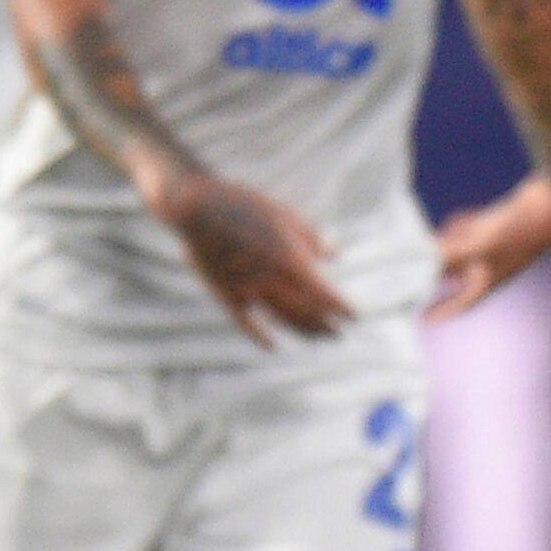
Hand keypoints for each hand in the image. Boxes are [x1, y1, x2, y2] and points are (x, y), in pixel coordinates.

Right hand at [157, 172, 352, 343]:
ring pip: (281, 319)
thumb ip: (310, 238)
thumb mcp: (283, 214)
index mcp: (288, 257)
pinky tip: (271, 346)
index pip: (322, 293)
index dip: (340, 308)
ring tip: (319, 338)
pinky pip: (245, 323)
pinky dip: (259, 336)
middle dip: (325, 325)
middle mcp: (270, 278)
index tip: (354, 316)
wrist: (196, 207)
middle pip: (305, 311)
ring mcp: (246, 289)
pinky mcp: (225, 293)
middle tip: (339, 333)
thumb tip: (335, 256)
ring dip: (303, 331)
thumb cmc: (243, 204)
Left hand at [430, 174, 550, 317]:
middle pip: (460, 276)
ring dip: (448, 249)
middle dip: (439, 276)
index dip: (442, 311)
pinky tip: (450, 223)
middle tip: (416, 279)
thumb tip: (419, 256)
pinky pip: (477, 229)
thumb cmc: (523, 230)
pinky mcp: (505, 222)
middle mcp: (494, 264)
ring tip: (426, 249)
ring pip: (467, 250)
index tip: (426, 319)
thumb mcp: (478, 244)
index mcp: (490, 279)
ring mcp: (500, 243)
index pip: (461, 301)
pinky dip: (462, 227)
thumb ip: (447, 252)